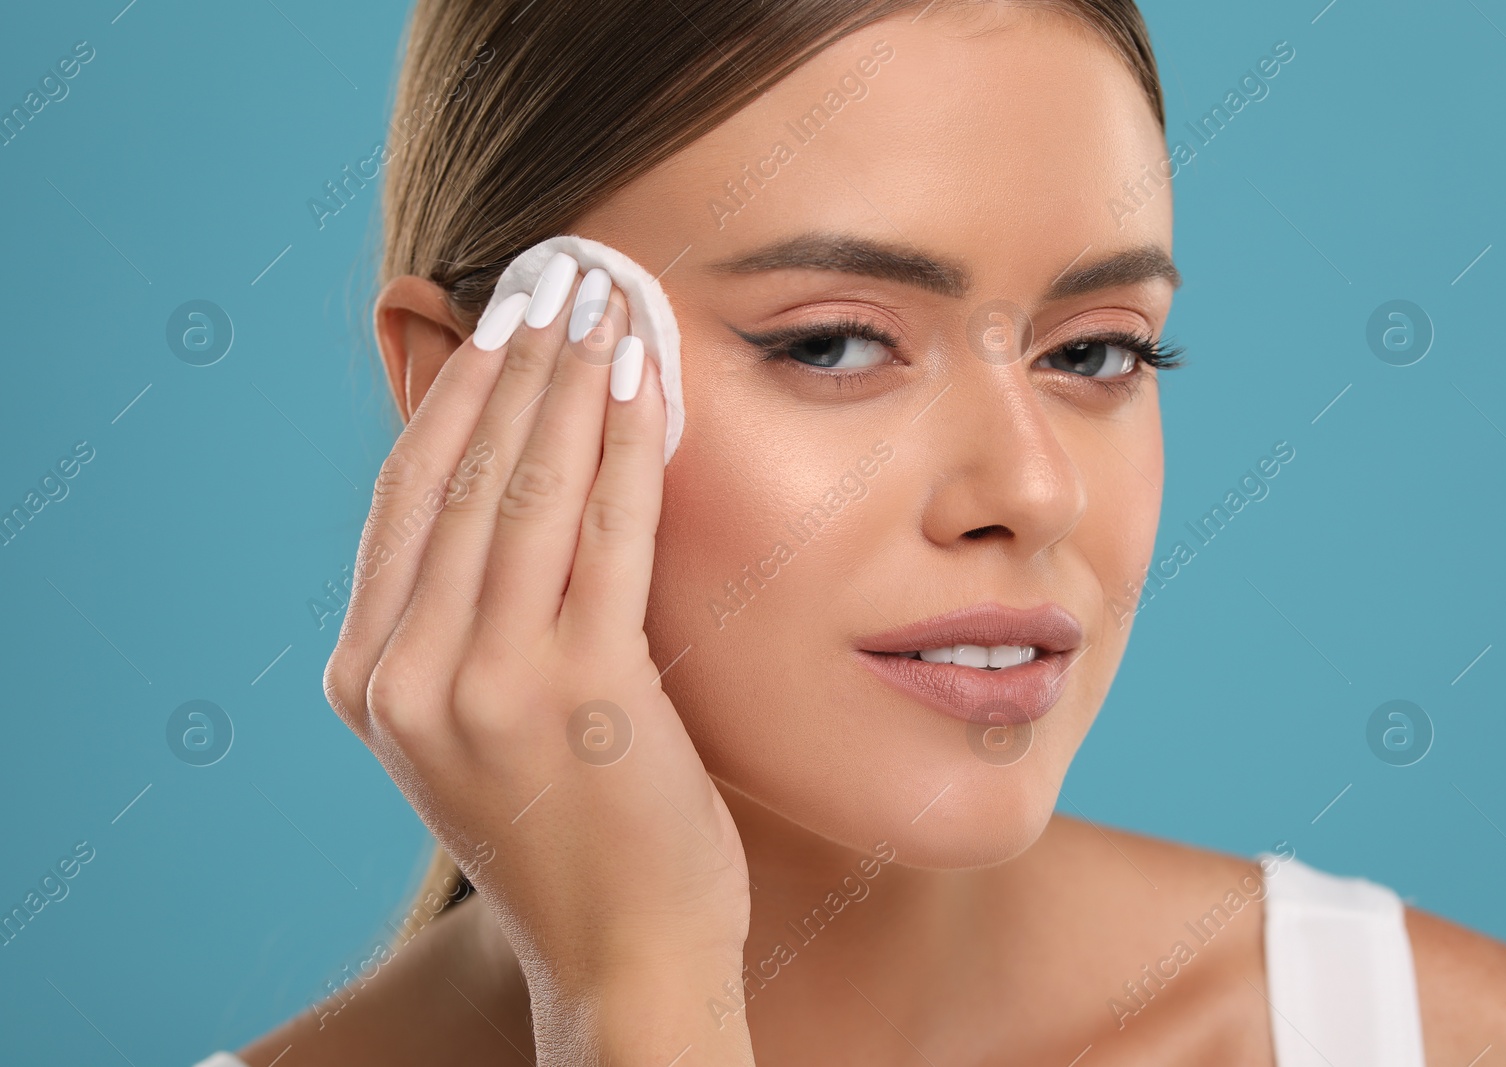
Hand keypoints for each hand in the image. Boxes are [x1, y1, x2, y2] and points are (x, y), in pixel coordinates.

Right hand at [323, 267, 754, 1064]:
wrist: (622, 953)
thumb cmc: (565, 825)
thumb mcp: (476, 718)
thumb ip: (464, 609)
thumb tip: (495, 467)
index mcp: (369, 678)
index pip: (406, 497)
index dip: (456, 394)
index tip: (497, 320)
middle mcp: (409, 676)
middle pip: (464, 476)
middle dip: (519, 365)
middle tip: (560, 281)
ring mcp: (486, 684)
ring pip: (529, 490)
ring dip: (572, 384)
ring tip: (606, 307)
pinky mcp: (579, 688)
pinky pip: (607, 533)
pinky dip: (629, 449)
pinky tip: (648, 386)